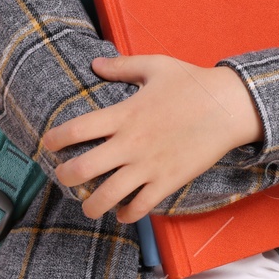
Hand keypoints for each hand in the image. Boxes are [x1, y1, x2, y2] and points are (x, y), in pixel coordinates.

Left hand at [38, 54, 263, 222]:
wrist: (230, 106)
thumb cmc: (193, 82)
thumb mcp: (156, 65)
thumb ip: (122, 66)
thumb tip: (94, 64)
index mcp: (124, 114)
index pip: (76, 130)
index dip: (54, 140)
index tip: (49, 145)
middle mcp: (131, 143)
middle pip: (82, 169)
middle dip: (65, 177)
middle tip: (64, 177)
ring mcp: (149, 166)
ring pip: (107, 196)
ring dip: (91, 206)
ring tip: (89, 206)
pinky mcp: (168, 180)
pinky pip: (140, 207)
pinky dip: (127, 214)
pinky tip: (123, 212)